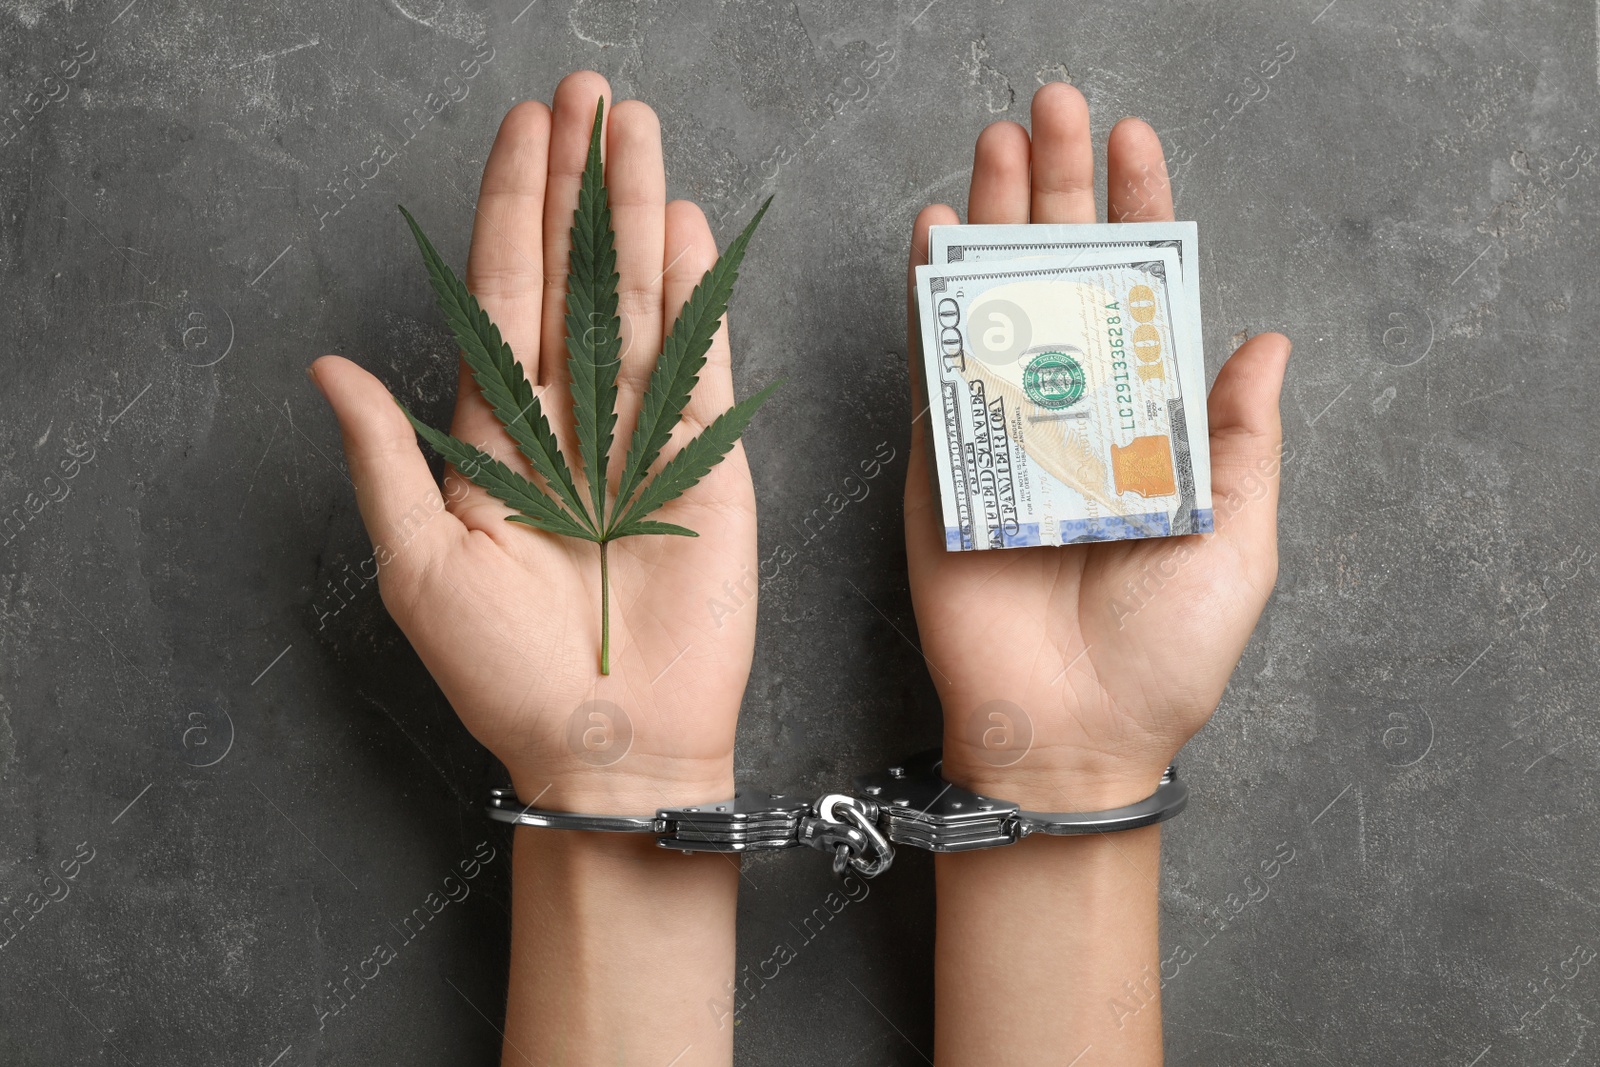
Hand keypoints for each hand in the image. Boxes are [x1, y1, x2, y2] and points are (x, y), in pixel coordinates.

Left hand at [312, 71, 757, 812]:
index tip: (525, 129)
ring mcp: (642, 433)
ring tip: (639, 129)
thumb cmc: (507, 674)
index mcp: (497, 436)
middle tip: (587, 93)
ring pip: (638, 297)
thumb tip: (329, 366)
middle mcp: (571, 420)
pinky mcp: (707, 460)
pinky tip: (690, 225)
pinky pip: (701, 359)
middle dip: (578, 181)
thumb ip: (387, 460)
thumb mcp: (422, 567)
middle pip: (572, 274)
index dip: (511, 208)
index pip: (502, 293)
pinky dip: (698, 291)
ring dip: (639, 211)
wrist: (613, 743)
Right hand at [904, 83, 1291, 808]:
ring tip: (998, 140)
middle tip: (1050, 106)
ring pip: (997, 304)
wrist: (1068, 732)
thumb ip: (1243, 440)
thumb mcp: (1238, 542)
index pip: (1142, 297)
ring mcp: (1001, 435)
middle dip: (1058, 187)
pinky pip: (934, 369)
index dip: (1141, 215)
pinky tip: (938, 235)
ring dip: (996, 219)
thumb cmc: (1163, 655)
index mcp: (1146, 425)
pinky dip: (932, 301)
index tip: (1137, 139)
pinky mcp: (939, 466)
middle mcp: (1072, 415)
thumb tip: (1264, 338)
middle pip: (1064, 279)